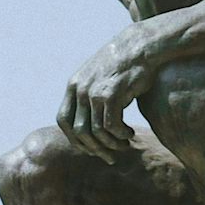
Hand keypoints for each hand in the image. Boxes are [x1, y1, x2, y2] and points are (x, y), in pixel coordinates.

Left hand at [59, 29, 154, 162]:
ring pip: (96, 132)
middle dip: (94, 148)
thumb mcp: (98, 78)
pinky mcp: (111, 94)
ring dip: (111, 144)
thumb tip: (88, 127)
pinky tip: (130, 134)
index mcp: (74, 85)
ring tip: (124, 145)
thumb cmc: (123, 66)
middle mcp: (80, 89)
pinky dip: (120, 135)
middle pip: (78, 131)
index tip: (90, 148)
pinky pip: (111, 126)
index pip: (63, 120)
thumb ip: (89, 97)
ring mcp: (94, 91)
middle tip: (109, 157)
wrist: (140, 47)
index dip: (74, 138)